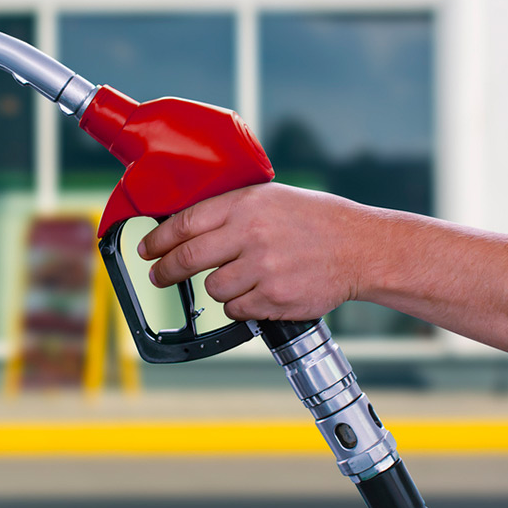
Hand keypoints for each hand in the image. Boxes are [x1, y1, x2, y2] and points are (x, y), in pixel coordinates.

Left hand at [138, 182, 373, 321]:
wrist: (360, 248)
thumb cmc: (314, 220)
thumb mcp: (270, 198)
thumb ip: (229, 210)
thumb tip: (183, 226)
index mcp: (245, 205)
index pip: (185, 224)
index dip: (158, 240)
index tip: (146, 249)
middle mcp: (250, 235)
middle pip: (187, 259)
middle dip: (165, 271)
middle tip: (157, 276)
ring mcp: (262, 269)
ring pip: (212, 289)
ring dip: (216, 287)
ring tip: (237, 278)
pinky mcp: (274, 298)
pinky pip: (236, 309)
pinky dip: (240, 305)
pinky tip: (256, 292)